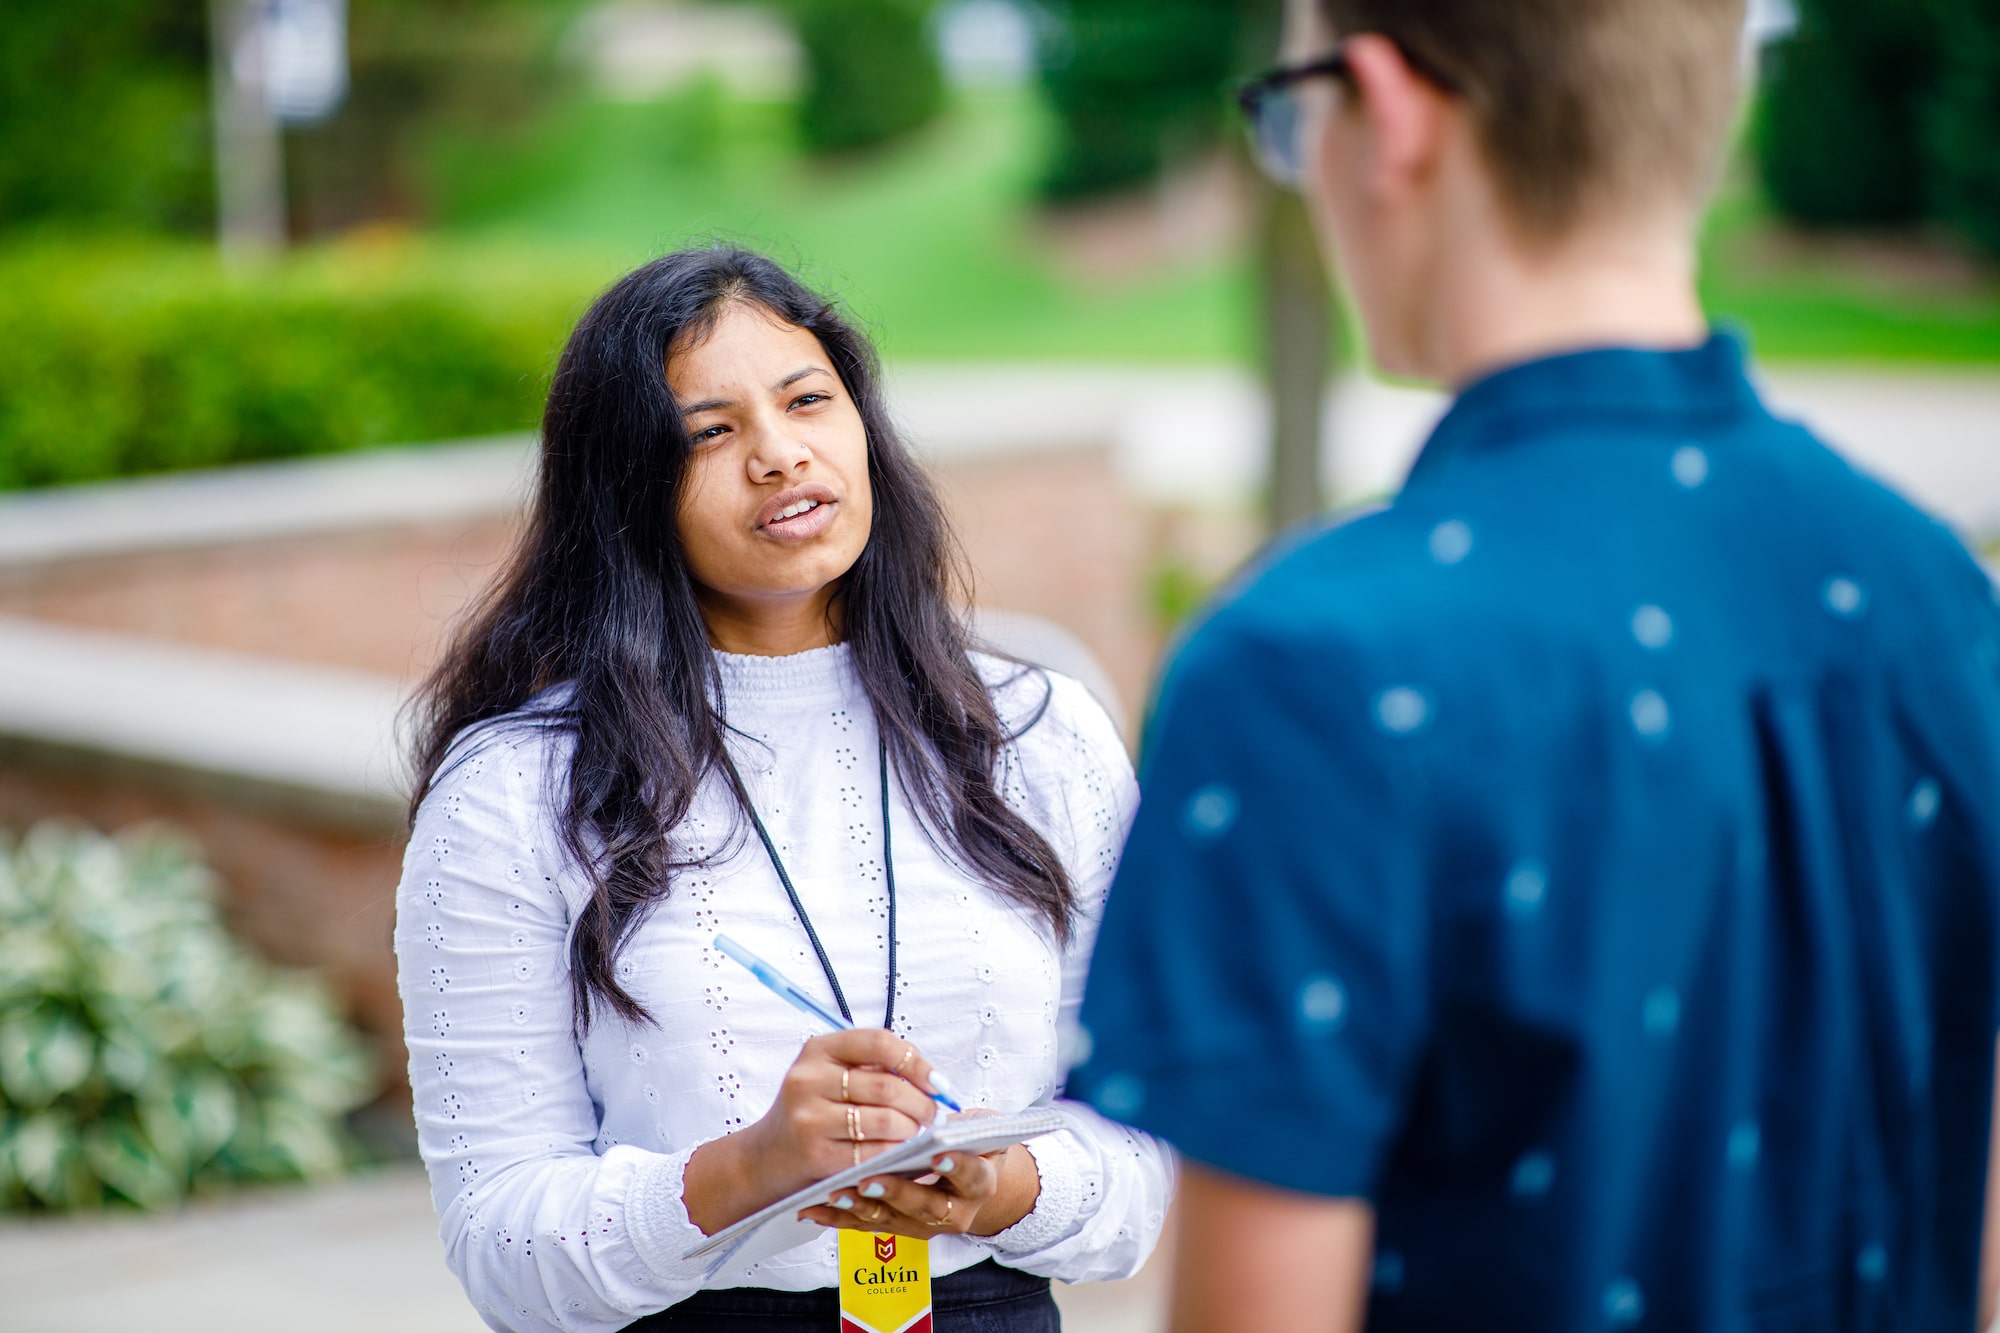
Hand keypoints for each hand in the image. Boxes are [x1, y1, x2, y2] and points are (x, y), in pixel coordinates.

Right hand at [684, 1029, 944, 1234]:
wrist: (765, 1157)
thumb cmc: (811, 1112)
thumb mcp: (830, 1076)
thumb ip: (874, 1068)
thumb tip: (932, 1080)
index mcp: (818, 1050)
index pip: (879, 1042)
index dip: (916, 1061)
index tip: (936, 1081)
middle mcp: (809, 1080)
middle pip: (887, 1086)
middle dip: (921, 1103)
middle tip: (931, 1115)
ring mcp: (810, 1119)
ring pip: (886, 1121)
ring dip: (912, 1131)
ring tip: (916, 1134)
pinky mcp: (816, 1156)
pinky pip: (874, 1154)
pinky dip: (896, 1155)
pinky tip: (900, 1155)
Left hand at [796, 1138, 1041, 1239]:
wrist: (969, 1178)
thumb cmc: (971, 1142)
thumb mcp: (981, 1127)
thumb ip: (968, 1121)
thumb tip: (944, 1114)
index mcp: (980, 1183)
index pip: (972, 1177)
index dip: (958, 1167)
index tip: (940, 1153)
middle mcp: (954, 1211)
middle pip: (926, 1207)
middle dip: (897, 1193)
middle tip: (870, 1179)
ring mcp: (922, 1224)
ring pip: (891, 1220)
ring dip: (861, 1207)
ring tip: (837, 1192)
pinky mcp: (895, 1227)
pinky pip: (863, 1225)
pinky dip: (838, 1218)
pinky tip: (815, 1207)